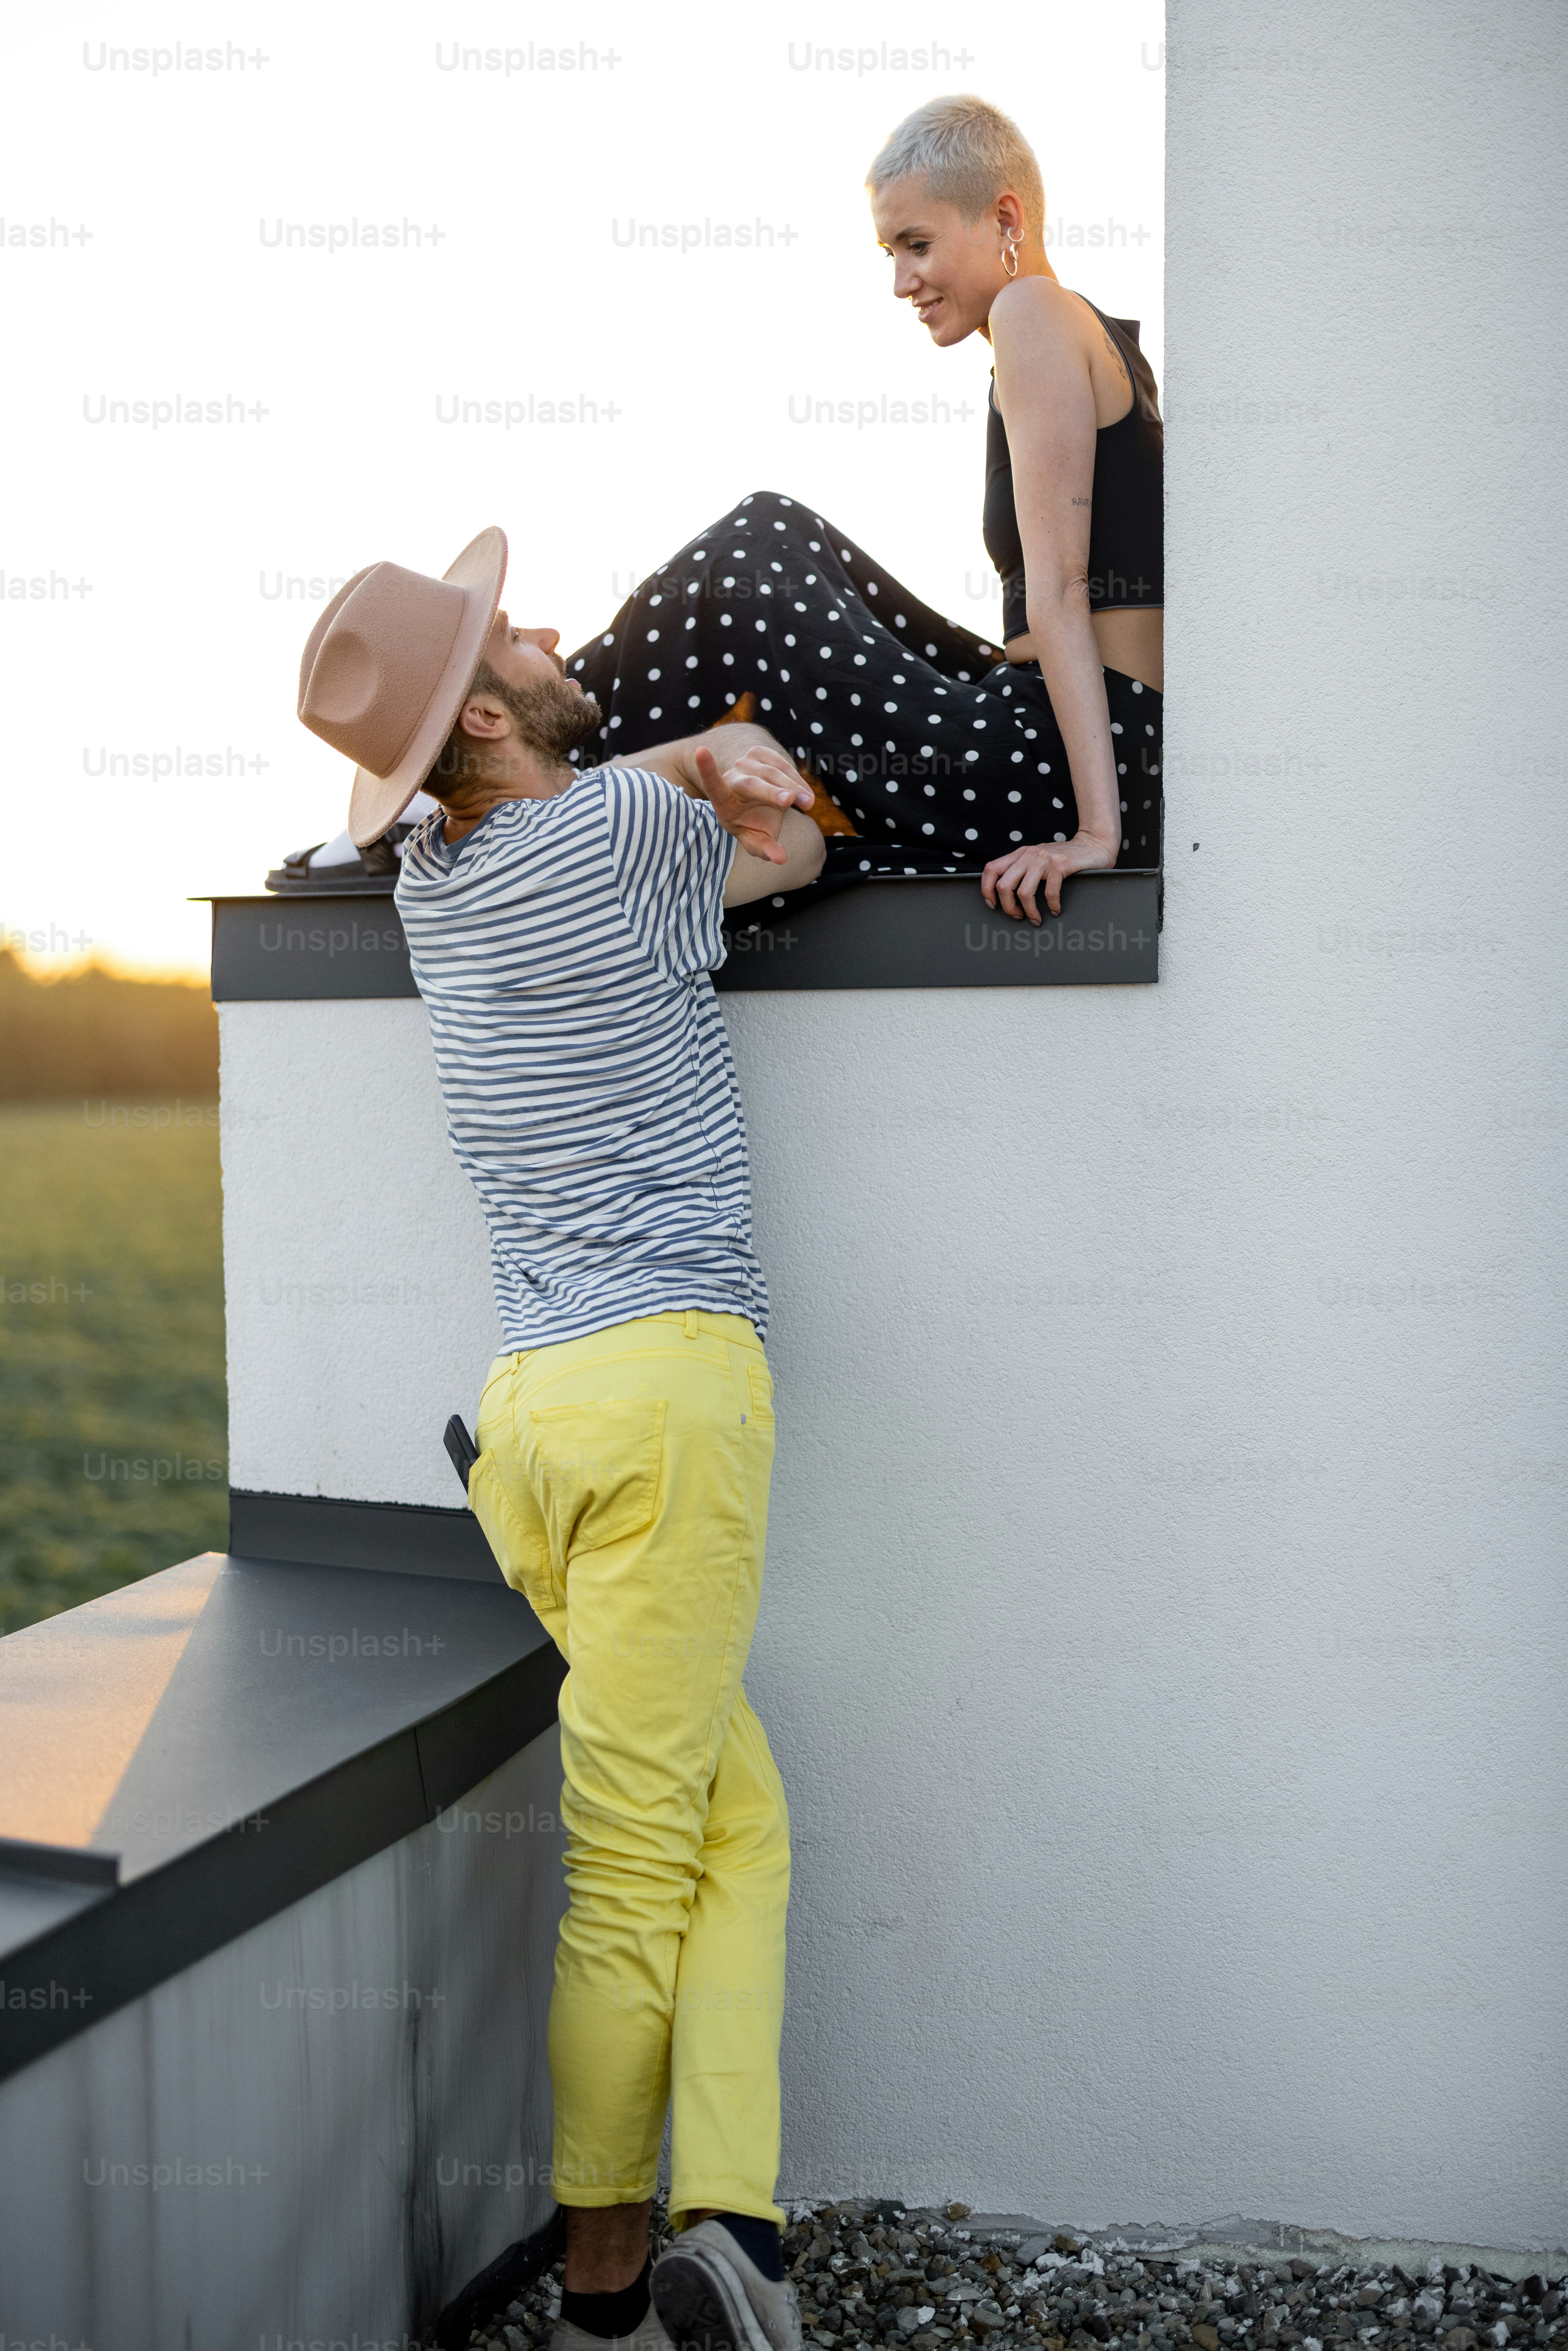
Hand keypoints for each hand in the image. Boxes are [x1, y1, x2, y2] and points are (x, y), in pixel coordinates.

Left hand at [693, 743, 813, 864]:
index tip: (701, 751)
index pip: (712, 785)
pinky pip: (783, 765)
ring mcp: (746, 762)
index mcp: (723, 799)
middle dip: (770, 792)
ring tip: (809, 804)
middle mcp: (732, 777)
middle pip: (750, 784)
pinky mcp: (761, 753)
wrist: (758, 801)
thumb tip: (781, 860)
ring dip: (793, 787)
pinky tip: (806, 796)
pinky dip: (797, 781)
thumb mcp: (755, 839)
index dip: (707, 770)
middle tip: (790, 801)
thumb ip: (764, 849)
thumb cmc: (752, 823)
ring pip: (772, 773)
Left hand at [981, 830, 1119, 923]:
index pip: (991, 869)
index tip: (993, 905)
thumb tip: (1005, 894)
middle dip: (1007, 907)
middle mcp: (1028, 855)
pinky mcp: (1060, 865)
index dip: (986, 890)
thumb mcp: (1037, 859)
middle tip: (1017, 915)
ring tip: (1035, 918)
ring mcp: (1044, 860)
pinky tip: (1055, 910)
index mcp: (1019, 854)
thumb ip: (1023, 869)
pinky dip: (1052, 906)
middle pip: (1003, 885)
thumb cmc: (1064, 857)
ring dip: (1029, 911)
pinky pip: (1049, 893)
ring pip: (1024, 892)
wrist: (1093, 844)